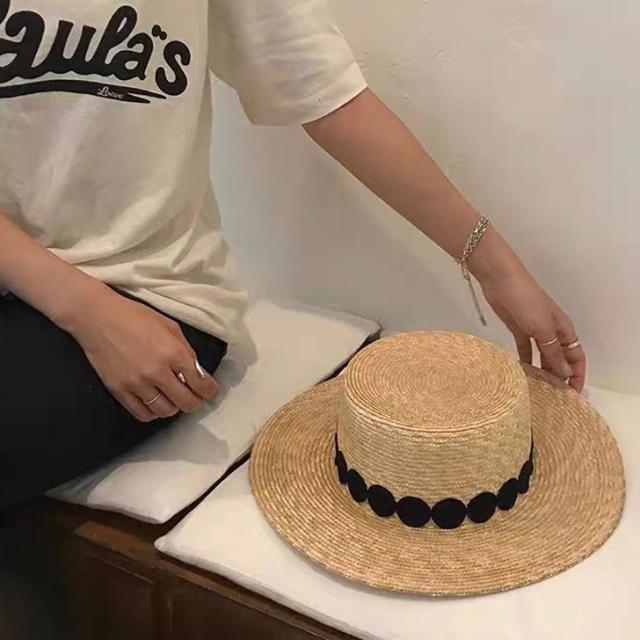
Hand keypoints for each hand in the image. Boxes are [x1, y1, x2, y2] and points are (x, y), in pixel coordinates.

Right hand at [66, 287, 220, 421]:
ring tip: (173, 398)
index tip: (211, 392)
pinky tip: (155, 403)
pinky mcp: (119, 391)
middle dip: (195, 402)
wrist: (97, 317)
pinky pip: (142, 414)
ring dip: (174, 407)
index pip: (201, 383)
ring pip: (166, 411)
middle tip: (195, 397)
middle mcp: (157, 372)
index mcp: (173, 353)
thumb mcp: (170, 326)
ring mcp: (137, 384)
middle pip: (186, 403)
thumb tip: (197, 371)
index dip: (210, 391)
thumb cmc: (135, 317)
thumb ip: (185, 350)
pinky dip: (153, 413)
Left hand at [469, 236, 585, 392]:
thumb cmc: (526, 300)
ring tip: (538, 390)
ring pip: (543, 356)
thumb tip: (564, 374)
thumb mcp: (543, 328)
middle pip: (560, 358)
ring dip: (542, 371)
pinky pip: (525, 350)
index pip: (576, 356)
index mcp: (564, 329)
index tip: (573, 394)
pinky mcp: (518, 329)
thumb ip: (553, 351)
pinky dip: (526, 361)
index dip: (577, 375)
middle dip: (559, 377)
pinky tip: (523, 375)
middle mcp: (552, 331)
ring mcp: (534, 331)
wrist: (501, 280)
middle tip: (552, 397)